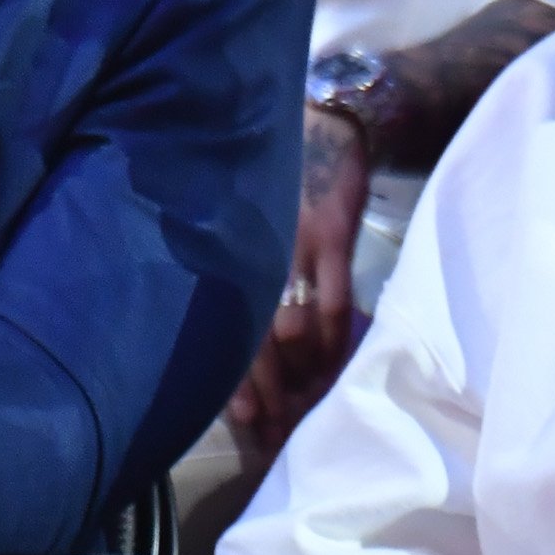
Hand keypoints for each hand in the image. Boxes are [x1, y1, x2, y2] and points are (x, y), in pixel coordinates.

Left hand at [229, 106, 367, 455]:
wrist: (325, 119)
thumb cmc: (276, 173)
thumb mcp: (240, 221)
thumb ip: (232, 271)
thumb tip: (228, 339)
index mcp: (217, 254)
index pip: (222, 333)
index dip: (235, 382)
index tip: (245, 422)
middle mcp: (247, 254)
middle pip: (251, 340)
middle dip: (264, 392)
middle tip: (274, 435)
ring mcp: (290, 246)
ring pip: (292, 330)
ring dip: (302, 376)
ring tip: (307, 415)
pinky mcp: (330, 234)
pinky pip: (335, 302)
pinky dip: (335, 341)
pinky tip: (337, 369)